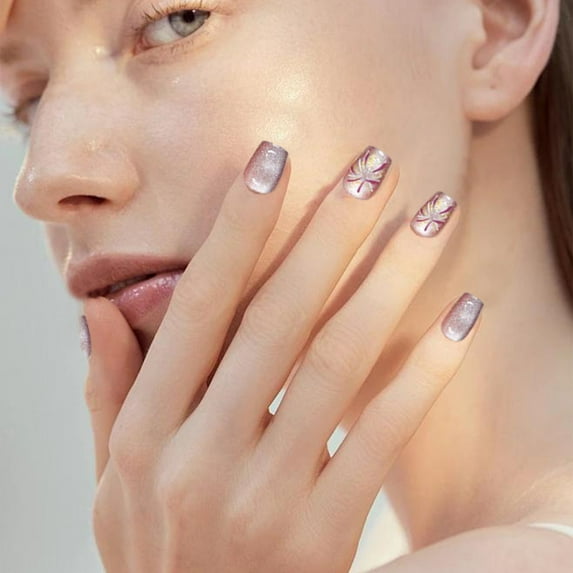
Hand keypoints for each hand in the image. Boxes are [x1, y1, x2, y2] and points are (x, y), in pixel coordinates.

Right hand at [81, 142, 481, 572]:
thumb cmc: (156, 555)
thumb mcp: (109, 481)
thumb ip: (105, 392)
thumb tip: (97, 309)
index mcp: (142, 434)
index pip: (196, 306)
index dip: (237, 228)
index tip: (274, 160)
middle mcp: (196, 457)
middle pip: (277, 316)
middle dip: (330, 229)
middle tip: (375, 163)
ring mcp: (260, 498)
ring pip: (337, 360)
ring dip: (390, 277)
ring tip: (433, 214)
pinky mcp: (320, 535)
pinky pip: (382, 434)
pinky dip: (425, 368)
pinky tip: (463, 313)